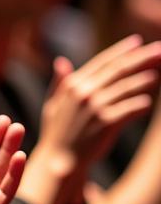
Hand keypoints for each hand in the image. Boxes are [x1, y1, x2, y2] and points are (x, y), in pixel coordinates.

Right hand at [37, 36, 160, 181]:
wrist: (59, 161)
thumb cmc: (57, 133)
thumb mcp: (52, 105)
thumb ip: (59, 83)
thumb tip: (61, 61)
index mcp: (72, 85)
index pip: (102, 62)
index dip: (121, 50)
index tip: (137, 42)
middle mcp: (84, 93)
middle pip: (118, 69)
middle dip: (141, 57)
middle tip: (160, 50)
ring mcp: (95, 107)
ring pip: (127, 87)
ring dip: (145, 79)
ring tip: (157, 74)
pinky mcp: (106, 123)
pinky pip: (131, 108)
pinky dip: (141, 104)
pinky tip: (148, 103)